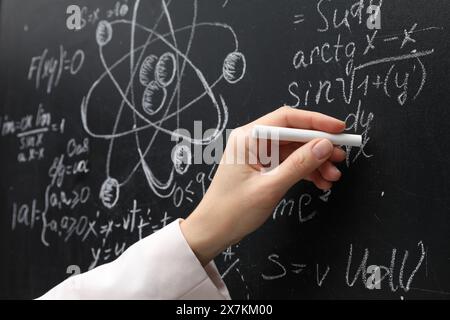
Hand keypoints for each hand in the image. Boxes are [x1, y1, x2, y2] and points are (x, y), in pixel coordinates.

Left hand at [180, 106, 345, 265]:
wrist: (212, 232)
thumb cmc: (231, 211)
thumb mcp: (269, 187)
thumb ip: (298, 165)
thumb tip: (325, 145)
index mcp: (248, 137)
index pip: (287, 119)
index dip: (315, 122)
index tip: (339, 129)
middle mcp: (253, 141)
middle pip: (293, 134)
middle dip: (318, 146)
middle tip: (341, 157)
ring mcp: (258, 155)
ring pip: (294, 150)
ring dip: (315, 162)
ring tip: (333, 176)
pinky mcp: (263, 168)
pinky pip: (289, 163)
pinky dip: (306, 171)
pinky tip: (320, 182)